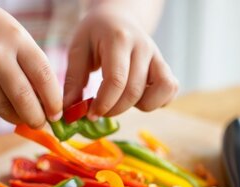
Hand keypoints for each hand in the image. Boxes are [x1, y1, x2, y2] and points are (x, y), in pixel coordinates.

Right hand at [0, 0, 61, 127]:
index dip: (53, 101)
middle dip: (36, 118)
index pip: (43, 76)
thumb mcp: (13, 35)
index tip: (56, 114)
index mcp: (16, 39)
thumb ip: (30, 65)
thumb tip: (45, 105)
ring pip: (3, 108)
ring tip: (19, 114)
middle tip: (39, 124)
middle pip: (23, 99)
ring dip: (14, 116)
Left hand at [63, 1, 177, 118]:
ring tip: (120, 101)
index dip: (103, 104)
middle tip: (98, 111)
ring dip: (138, 107)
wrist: (118, 18)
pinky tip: (137, 99)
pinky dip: (156, 102)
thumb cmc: (95, 34)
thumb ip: (73, 81)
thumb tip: (69, 113)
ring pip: (160, 92)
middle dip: (114, 109)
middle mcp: (143, 47)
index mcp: (119, 40)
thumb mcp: (78, 50)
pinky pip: (170, 91)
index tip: (90, 114)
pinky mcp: (166, 67)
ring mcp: (158, 57)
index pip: (116, 80)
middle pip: (134, 91)